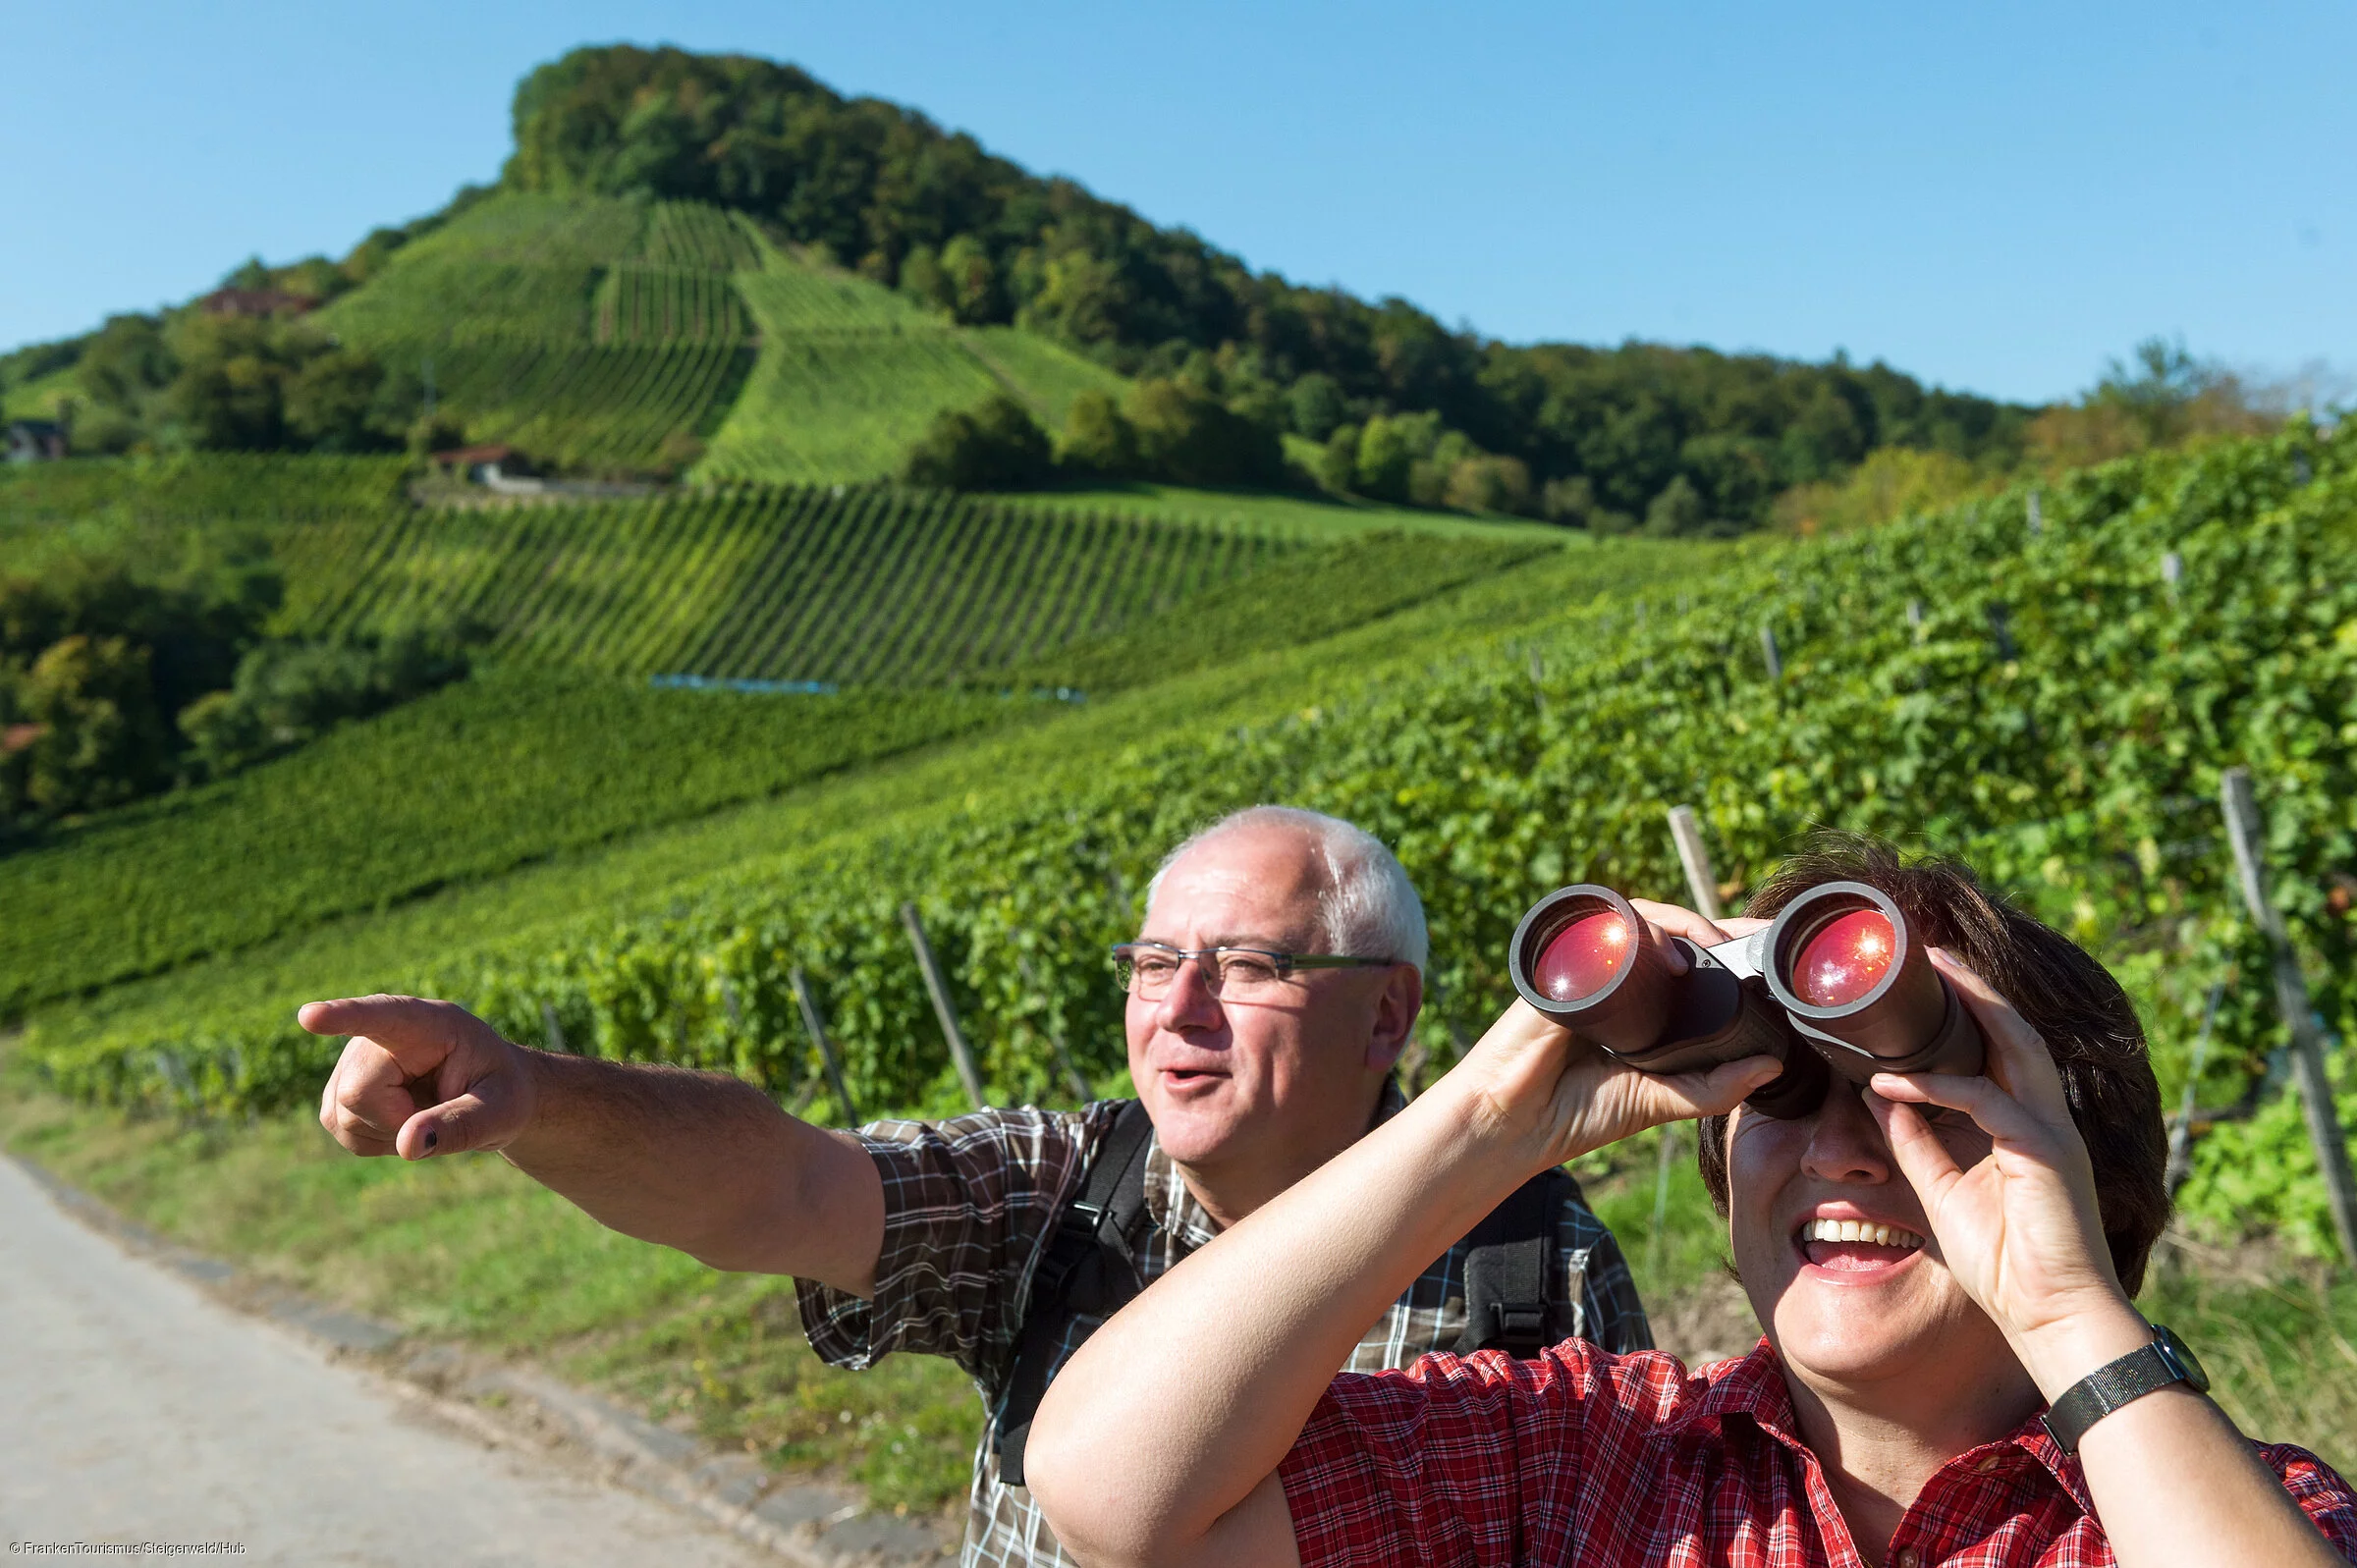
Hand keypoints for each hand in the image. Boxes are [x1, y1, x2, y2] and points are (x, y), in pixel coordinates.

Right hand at [305, 994, 537, 1159]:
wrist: (489, 1097)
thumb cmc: (502, 1093)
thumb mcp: (502, 1111)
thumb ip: (462, 1124)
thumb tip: (408, 1145)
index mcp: (429, 1024)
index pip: (382, 1015)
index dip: (344, 1017)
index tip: (310, 1016)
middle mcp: (380, 1036)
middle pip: (356, 1092)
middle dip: (397, 1120)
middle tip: (440, 1110)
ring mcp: (353, 1061)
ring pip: (342, 1117)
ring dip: (388, 1133)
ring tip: (425, 1111)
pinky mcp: (339, 1091)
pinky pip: (342, 1132)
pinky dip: (376, 1142)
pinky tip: (405, 1122)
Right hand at [1448, 900, 1783, 1171]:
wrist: (1508, 1125)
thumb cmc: (1573, 1114)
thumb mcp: (1659, 1102)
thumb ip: (1712, 1088)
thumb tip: (1772, 1065)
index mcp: (1639, 1007)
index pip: (1688, 964)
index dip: (1728, 951)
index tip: (1770, 953)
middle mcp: (1615, 980)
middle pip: (1669, 933)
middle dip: (1716, 926)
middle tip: (1755, 940)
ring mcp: (1586, 967)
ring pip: (1640, 919)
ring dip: (1682, 923)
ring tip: (1714, 944)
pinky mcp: (1559, 965)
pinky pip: (1602, 928)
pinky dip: (1638, 929)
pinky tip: (1666, 953)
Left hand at [1864, 950, 2144, 1395]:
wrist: (2054, 1318)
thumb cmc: (2006, 1265)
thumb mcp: (1943, 1193)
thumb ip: (1915, 1142)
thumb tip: (1878, 1095)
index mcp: (2025, 1125)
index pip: (1997, 1051)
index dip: (1966, 1013)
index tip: (1922, 985)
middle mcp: (2044, 1118)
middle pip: (2012, 1031)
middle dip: (1974, 989)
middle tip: (1929, 953)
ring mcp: (2050, 1131)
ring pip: (2013, 1047)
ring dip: (1970, 1008)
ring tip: (1927, 978)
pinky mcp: (2045, 1153)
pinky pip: (1987, 1101)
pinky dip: (1938, 1084)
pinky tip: (1894, 1078)